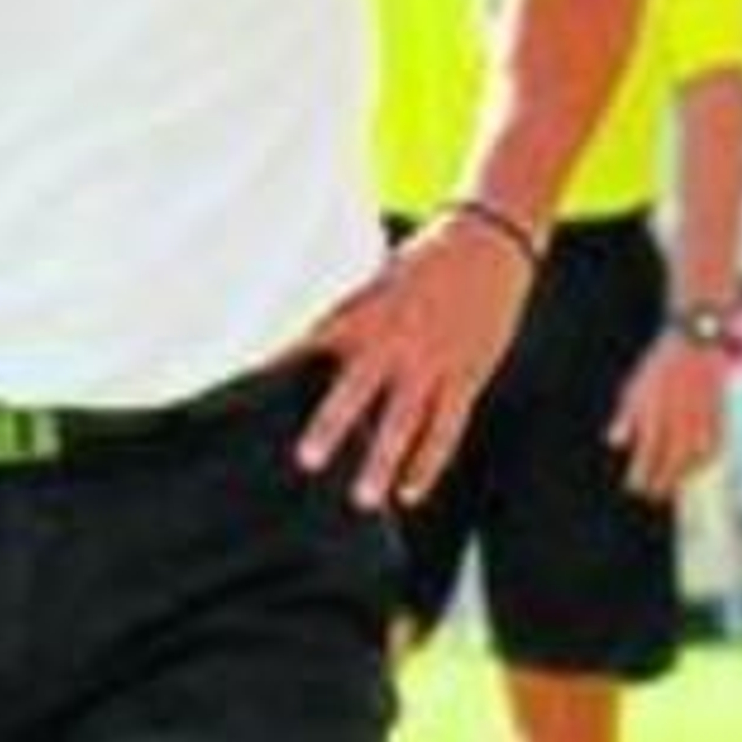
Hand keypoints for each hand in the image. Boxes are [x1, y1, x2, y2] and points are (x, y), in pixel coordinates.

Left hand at [294, 212, 534, 510]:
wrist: (490, 242)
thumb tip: (308, 356)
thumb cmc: (424, 264)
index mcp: (365, 312)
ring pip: (405, 420)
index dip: (281, 367)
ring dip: (383, 462)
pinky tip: (410, 491)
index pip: (312, 344)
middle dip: (332, 425)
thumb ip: (348, 321)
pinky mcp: (466, 375)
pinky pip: (446, 427)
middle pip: (359, 390)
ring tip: (363, 499)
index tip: (251, 394)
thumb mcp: (377, 282)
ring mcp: (432, 361)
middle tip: (307, 459)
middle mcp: (395, 340)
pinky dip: (428, 462)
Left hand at [607, 331, 727, 501]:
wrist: (695, 340)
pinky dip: (707, 460)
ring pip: (694, 454)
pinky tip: (697, 468)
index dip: (642, 473)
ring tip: (672, 486)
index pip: (649, 451)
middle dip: (662, 480)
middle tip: (652, 495)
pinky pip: (715, 442)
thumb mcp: (636, 387)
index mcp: (656, 408)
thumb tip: (615, 443)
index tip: (635, 488)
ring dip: (683, 474)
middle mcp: (680, 415)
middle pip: (671, 458)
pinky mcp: (718, 411)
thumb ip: (627, 417)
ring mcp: (701, 414)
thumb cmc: (660, 366)